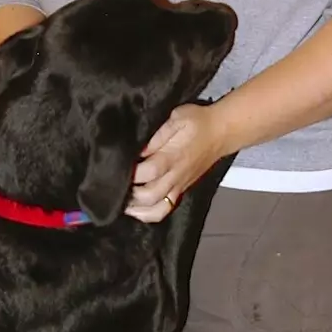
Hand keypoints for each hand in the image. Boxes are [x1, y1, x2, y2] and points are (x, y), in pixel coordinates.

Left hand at [125, 102, 232, 221]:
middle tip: (111, 187)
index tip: (113, 168)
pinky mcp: (180, 190)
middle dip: (128, 195)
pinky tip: (135, 209)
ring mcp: (178, 186)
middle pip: (149, 196)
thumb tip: (137, 148)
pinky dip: (148, 214)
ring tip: (121, 202)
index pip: (147, 172)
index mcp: (171, 157)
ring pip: (156, 209)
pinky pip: (164, 210)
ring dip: (136, 210)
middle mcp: (174, 176)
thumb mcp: (175, 117)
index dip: (129, 174)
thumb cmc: (196, 122)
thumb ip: (155, 134)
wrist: (220, 132)